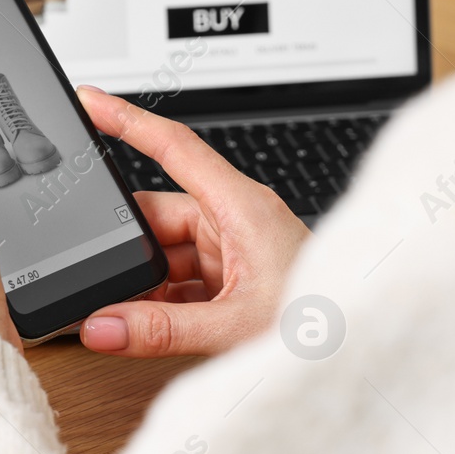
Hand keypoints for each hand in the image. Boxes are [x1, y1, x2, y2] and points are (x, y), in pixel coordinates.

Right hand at [75, 87, 309, 356]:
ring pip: (166, 251)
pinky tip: (148, 323)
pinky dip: (160, 300)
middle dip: (126, 244)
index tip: (90, 101)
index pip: (175, 147)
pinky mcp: (235, 276)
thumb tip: (103, 327)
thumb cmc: (327, 325)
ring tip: (127, 314)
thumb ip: (162, 330)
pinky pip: (181, 278)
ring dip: (145, 282)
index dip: (128, 120)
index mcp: (243, 207)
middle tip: (95, 272)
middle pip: (159, 213)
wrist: (364, 353)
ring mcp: (235, 247)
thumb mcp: (235, 328)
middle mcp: (238, 218)